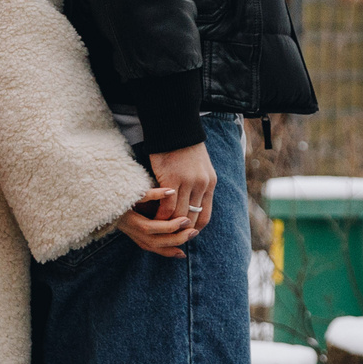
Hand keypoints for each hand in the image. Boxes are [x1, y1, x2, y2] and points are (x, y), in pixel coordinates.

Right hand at [118, 143, 216, 258]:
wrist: (175, 127)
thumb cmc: (183, 146)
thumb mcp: (200, 166)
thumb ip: (198, 184)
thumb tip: (192, 201)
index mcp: (210, 183)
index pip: (205, 215)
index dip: (194, 228)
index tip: (183, 233)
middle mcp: (202, 185)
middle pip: (192, 218)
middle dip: (180, 230)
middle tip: (169, 236)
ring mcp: (188, 183)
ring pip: (179, 215)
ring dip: (169, 225)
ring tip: (159, 229)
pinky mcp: (172, 180)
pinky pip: (167, 207)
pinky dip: (161, 215)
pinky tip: (153, 217)